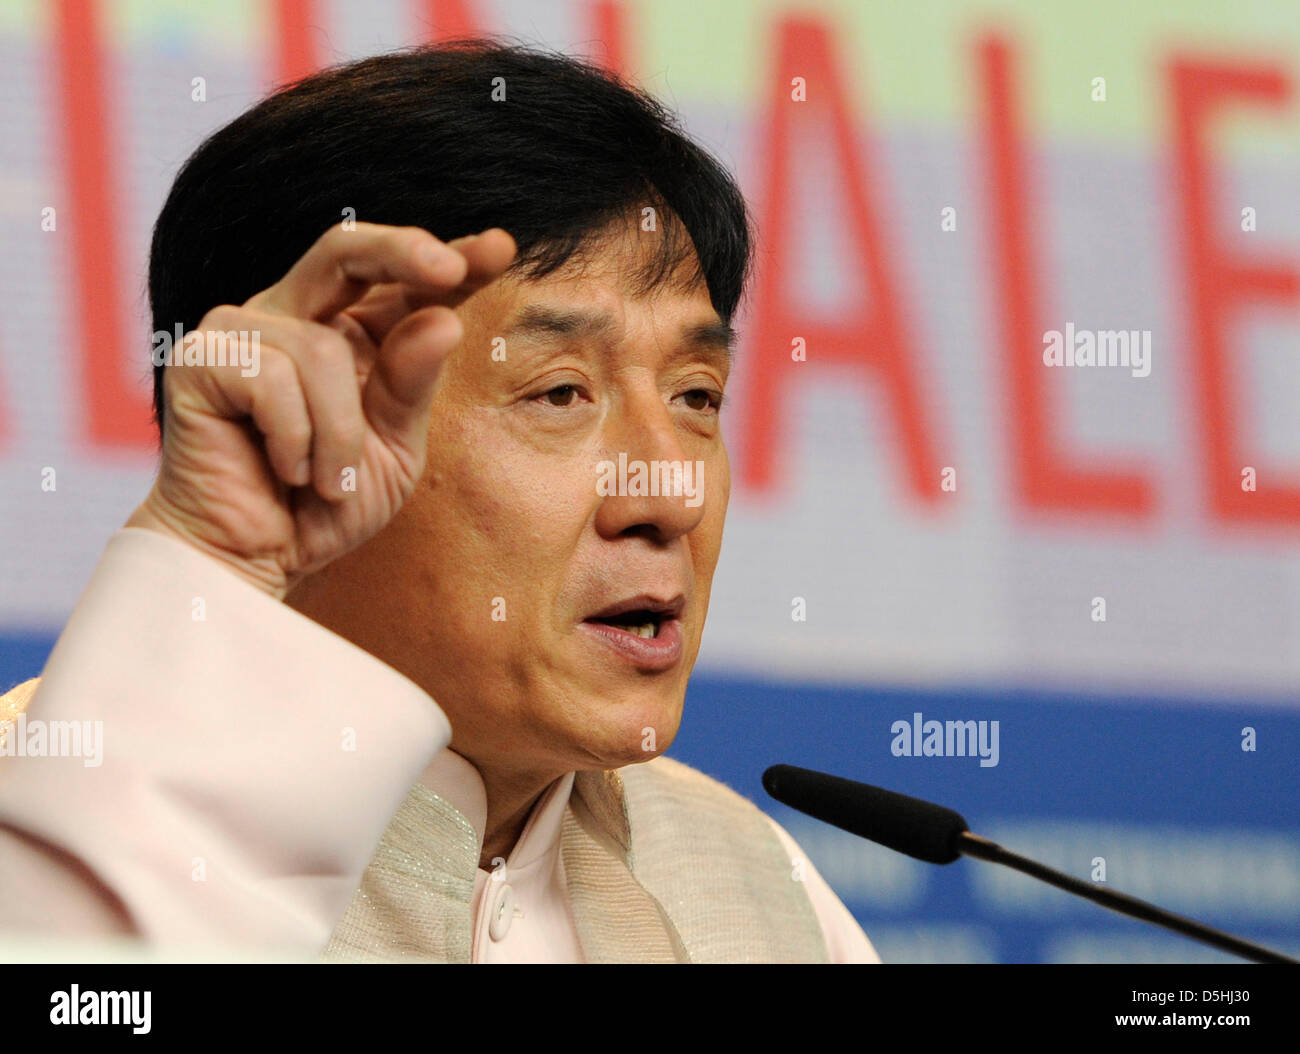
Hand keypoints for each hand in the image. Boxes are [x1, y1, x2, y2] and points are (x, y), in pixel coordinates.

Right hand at [126, 222, 516, 598]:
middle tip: (449, 269)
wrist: (255, 560)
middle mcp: (292, 317)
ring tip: (326, 480)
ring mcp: (240, 332)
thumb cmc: (322, 504)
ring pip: (321, 348)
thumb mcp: (392, 446)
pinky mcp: (199, 360)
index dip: (451, 258)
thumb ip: (413, 383)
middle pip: (344, 249)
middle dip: (401, 252)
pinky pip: (272, 379)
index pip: (400, 281)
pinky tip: (284, 470)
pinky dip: (294, 438)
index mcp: (345, 331)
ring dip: (339, 432)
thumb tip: (444, 317)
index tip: (501, 248)